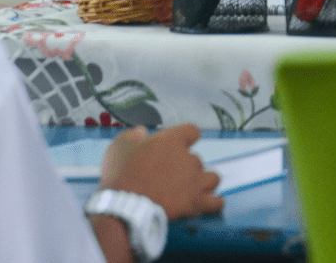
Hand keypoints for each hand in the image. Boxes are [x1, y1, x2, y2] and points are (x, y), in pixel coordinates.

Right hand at [99, 123, 223, 218]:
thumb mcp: (119, 146)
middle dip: (186, 167)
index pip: (192, 131)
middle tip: (170, 178)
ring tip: (191, 189)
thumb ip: (133, 135)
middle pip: (197, 160)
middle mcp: (189, 159)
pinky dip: (214, 203)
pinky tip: (207, 203)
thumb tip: (143, 132)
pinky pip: (216, 202)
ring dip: (203, 182)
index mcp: (172, 141)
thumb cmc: (120, 173)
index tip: (180, 144)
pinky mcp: (197, 203)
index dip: (187, 137)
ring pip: (213, 178)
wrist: (125, 204)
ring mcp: (195, 181)